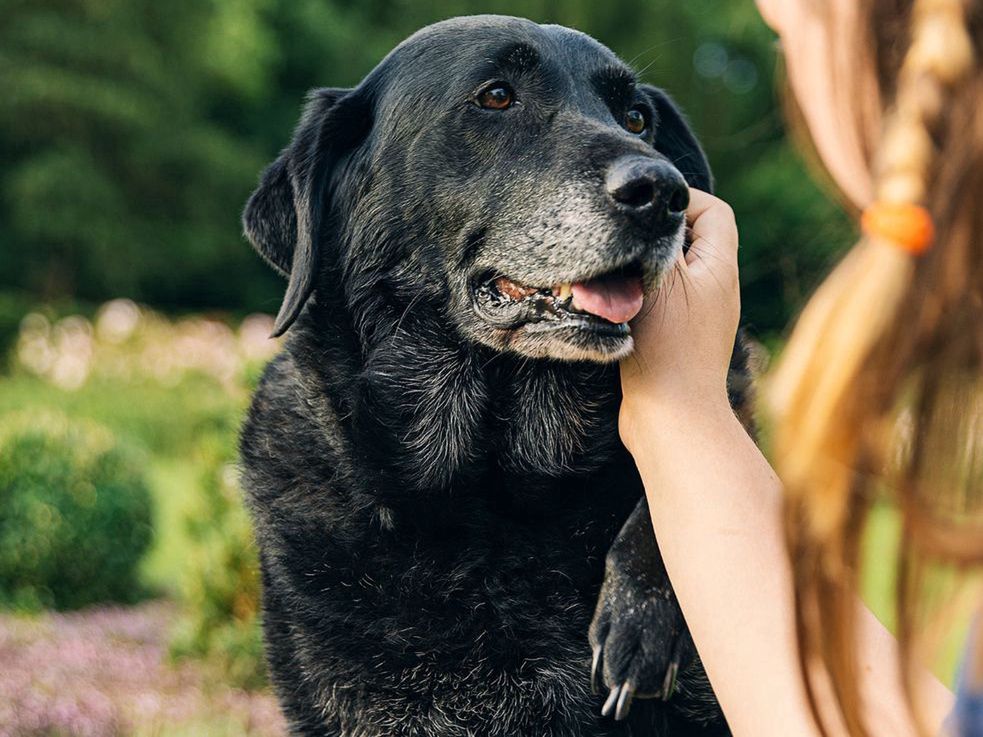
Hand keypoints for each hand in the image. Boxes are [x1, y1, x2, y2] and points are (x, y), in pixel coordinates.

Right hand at [619, 188, 740, 452]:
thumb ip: (657, 238)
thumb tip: (647, 210)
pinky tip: (612, 306)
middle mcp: (716, 289)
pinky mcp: (677, 341)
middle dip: (654, 234)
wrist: (671, 419)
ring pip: (670, 272)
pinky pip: (659, 302)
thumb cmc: (667, 347)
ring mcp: (698, 317)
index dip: (681, 199)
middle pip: (690, 240)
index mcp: (720, 267)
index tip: (644, 208)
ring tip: (613, 274)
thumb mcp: (661, 279)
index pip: (713, 211)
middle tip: (622, 238)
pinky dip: (637, 297)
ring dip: (640, 268)